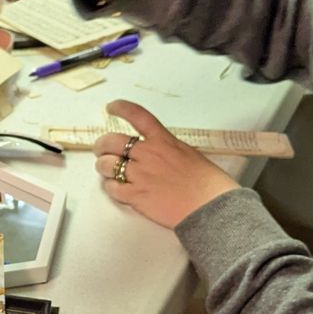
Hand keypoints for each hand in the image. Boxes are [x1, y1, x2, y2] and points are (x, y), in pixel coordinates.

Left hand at [94, 100, 239, 228]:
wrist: (210, 206)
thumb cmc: (207, 183)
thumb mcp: (188, 154)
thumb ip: (167, 150)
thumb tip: (157, 153)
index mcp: (163, 141)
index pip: (137, 116)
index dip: (121, 108)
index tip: (112, 107)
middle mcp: (148, 155)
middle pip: (111, 141)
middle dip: (102, 145)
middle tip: (102, 149)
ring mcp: (140, 175)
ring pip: (106, 165)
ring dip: (103, 166)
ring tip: (107, 170)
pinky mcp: (135, 196)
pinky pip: (111, 188)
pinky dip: (110, 187)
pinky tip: (116, 188)